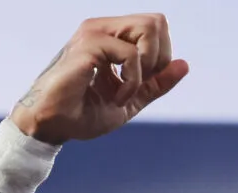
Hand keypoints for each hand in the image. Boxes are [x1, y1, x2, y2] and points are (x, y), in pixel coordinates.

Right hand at [10, 14, 188, 143]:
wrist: (52, 125)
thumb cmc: (82, 113)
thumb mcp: (130, 99)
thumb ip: (156, 83)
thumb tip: (184, 65)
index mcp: (112, 37)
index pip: (156, 28)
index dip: (161, 58)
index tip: (143, 84)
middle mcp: (103, 28)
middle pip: (156, 22)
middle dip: (158, 58)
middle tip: (140, 83)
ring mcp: (95, 33)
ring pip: (149, 28)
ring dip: (147, 66)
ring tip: (126, 90)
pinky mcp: (90, 45)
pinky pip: (132, 54)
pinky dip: (132, 81)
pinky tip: (116, 97)